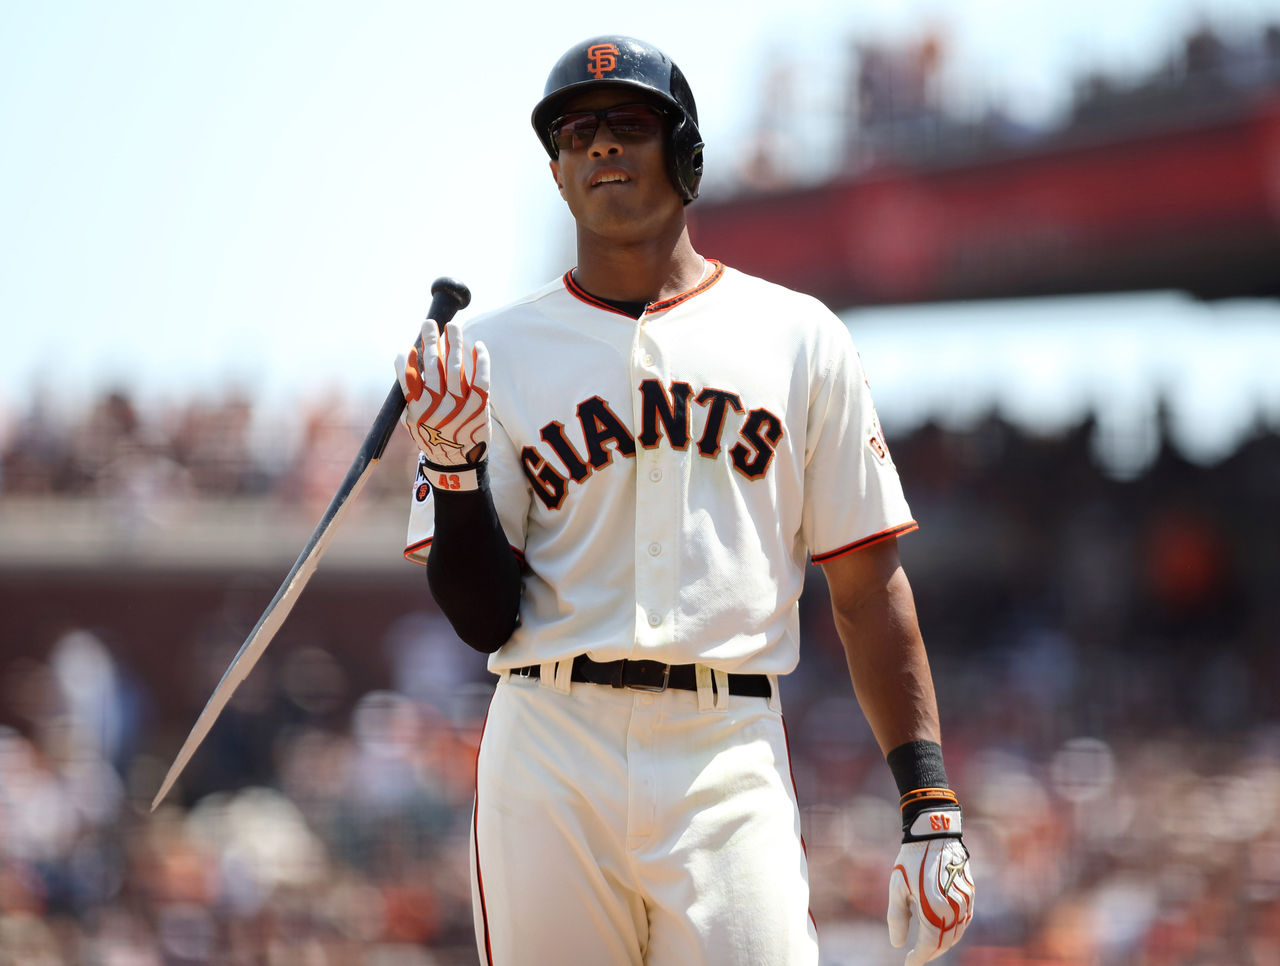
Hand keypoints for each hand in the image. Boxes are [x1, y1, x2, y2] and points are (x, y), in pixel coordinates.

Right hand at [396, 318, 490, 478]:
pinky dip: (480, 360)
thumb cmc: (434, 441)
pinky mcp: (479, 404)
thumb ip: (410, 398)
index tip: (407, 346)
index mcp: (418, 407)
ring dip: (454, 342)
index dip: (406, 359)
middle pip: (433, 363)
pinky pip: (481, 377)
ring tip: (453, 327)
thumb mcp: (414, 423)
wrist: (458, 465)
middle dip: (430, 340)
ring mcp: (459, 402)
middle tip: (429, 324)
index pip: (408, 376)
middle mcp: (437, 402)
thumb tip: (407, 369)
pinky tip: (478, 346)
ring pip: (456, 365)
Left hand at [887, 805, 973, 964]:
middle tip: (915, 955)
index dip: (918, 958)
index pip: (928, 946)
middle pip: (945, 943)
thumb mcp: (897, 887)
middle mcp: (953, 909)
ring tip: (928, 945)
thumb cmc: (912, 859)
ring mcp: (964, 901)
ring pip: (957, 933)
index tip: (907, 963)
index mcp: (934, 909)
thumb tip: (897, 944)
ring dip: (943, 943)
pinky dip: (955, 930)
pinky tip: (944, 928)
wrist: (935, 833)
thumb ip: (897, 917)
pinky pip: (965, 920)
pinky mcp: (970, 893)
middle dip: (930, 953)